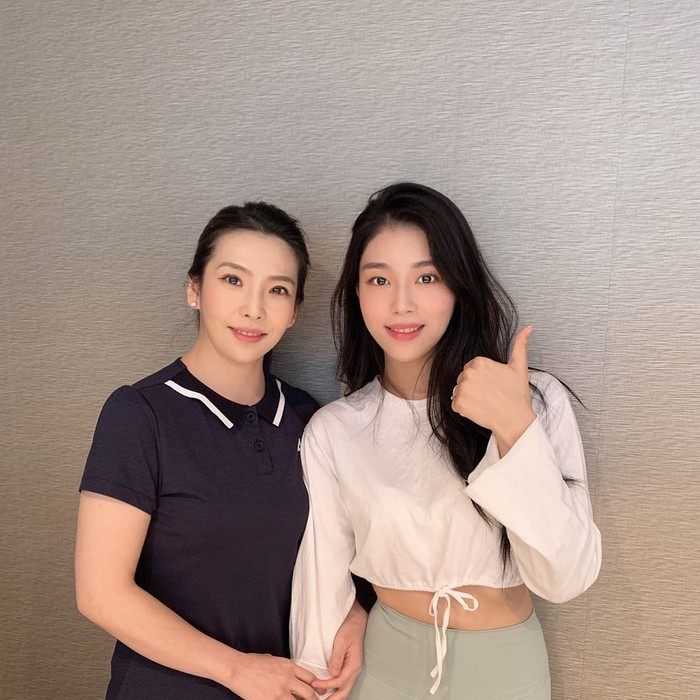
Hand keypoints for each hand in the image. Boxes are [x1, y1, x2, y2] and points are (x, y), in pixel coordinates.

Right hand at [226, 652, 317, 699]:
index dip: (317, 687)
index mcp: (289, 666)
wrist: (238, 668)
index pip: (311, 678)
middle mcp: (287, 679)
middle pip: (309, 693)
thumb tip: (291, 675)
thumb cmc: (253, 662)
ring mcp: (279, 692)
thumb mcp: (274, 659)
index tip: (319, 692)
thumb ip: (285, 668)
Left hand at [312, 601, 367, 698]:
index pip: (339, 681)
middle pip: (344, 691)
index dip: (326, 685)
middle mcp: (354, 670)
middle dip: (332, 699)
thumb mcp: (341, 640)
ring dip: (333, 695)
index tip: (313, 684)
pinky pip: (342, 681)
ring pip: (344, 688)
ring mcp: (352, 668)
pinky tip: (327, 688)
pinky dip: (334, 688)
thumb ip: (337, 657)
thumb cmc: (349, 628)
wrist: (356, 619)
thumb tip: (333, 673)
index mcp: (354, 665)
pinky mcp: (348, 666)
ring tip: (321, 697)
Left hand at [451, 326, 535, 453]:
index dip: (482, 378)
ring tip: (485, 402)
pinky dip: (464, 408)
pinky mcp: (458, 404)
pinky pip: (455, 404)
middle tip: (490, 395)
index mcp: (479, 362)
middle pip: (464, 378)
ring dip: (468, 397)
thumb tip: (528, 327)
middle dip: (474, 386)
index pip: (472, 368)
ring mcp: (461, 389)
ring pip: (459, 390)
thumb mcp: (519, 366)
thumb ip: (520, 345)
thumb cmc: (517, 394)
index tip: (493, 385)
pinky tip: (478, 410)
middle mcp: (468, 373)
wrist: (514, 420)